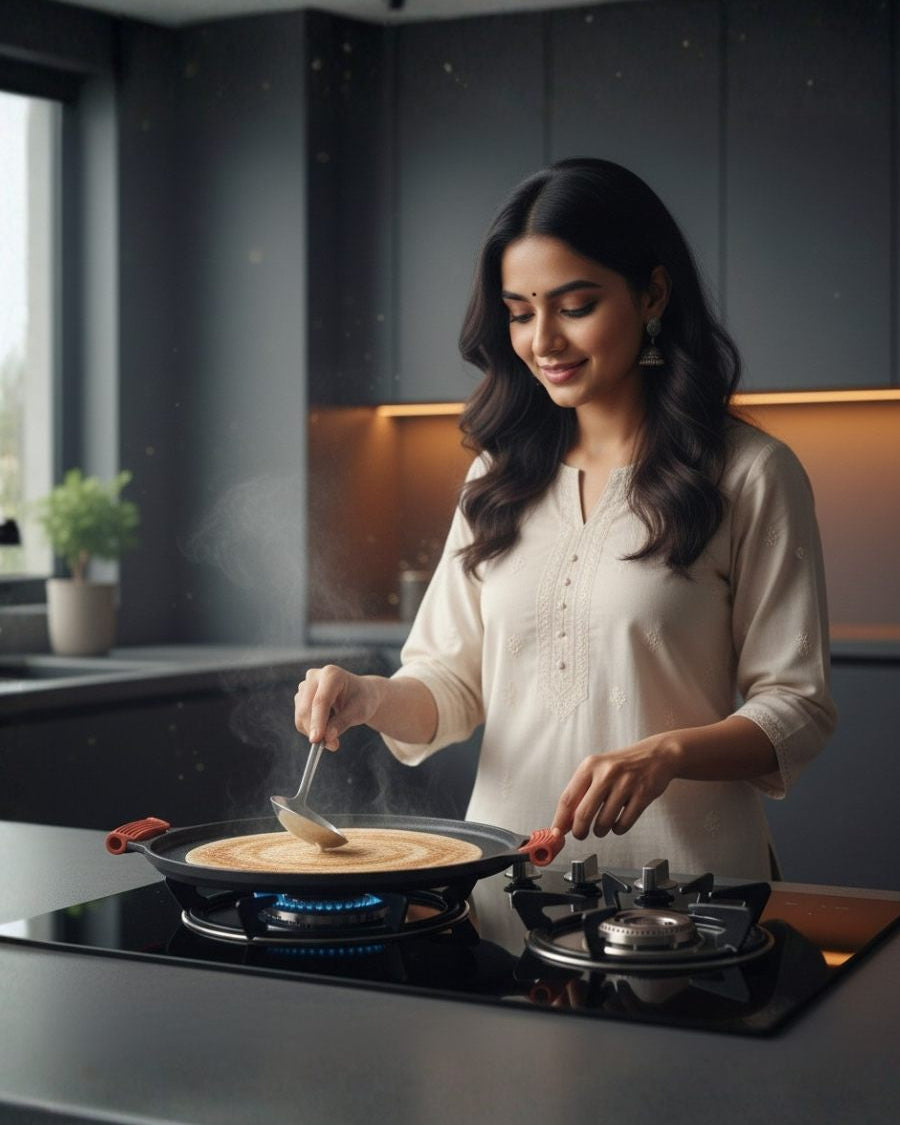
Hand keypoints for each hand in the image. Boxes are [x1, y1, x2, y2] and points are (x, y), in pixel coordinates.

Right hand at [293, 665, 385, 750]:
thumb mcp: (360, 712)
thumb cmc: (362, 700)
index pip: (320, 701)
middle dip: (316, 730)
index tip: (317, 740)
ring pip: (301, 715)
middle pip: (306, 708)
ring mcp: (305, 685)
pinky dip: (312, 728)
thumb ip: (342, 723)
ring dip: (314, 731)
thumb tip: (327, 738)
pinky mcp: (300, 696)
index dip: (317, 721)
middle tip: (333, 746)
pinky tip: (327, 724)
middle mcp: (314, 677)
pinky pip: (300, 719)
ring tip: (335, 733)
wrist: (360, 693)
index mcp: (332, 674)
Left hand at [552, 736, 678, 839]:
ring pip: (603, 822)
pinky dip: (618, 829)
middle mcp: (606, 773)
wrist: (657, 754)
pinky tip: (618, 822)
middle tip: (580, 834)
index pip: (567, 799)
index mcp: (590, 766)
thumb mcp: (598, 769)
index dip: (560, 820)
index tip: (557, 832)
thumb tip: (565, 821)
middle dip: (579, 831)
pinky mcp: (642, 795)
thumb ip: (580, 792)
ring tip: (602, 825)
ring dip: (600, 831)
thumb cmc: (624, 765)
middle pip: (583, 814)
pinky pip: (623, 824)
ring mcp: (625, 784)